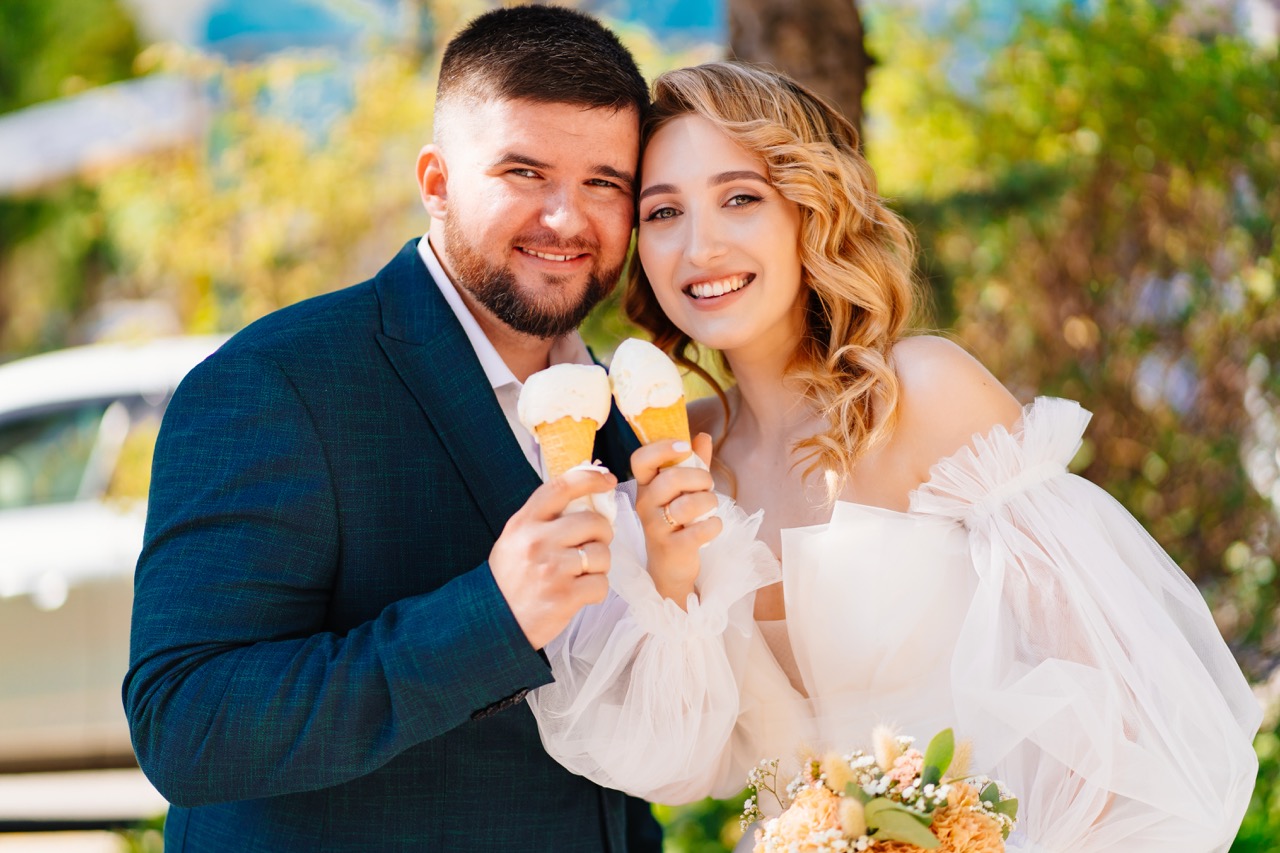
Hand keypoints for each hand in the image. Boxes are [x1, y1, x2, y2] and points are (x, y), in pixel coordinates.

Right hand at [489, 467, 616, 649]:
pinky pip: (601, 584)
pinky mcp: (564, 596)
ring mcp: (552, 569)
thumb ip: (546, 518)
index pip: (562, 488)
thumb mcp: (517, 538)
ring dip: (599, 566)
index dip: (590, 478)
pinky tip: (579, 594)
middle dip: (602, 534)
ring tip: (581, 574)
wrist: (492, 621)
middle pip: (594, 521)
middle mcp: (537, 541)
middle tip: (592, 546)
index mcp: (525, 522)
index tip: (607, 479)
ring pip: (602, 554)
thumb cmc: (511, 577)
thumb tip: (589, 496)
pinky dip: (596, 591)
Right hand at [631, 433, 722, 607]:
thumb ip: (694, 462)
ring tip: (710, 507)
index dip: (662, 448)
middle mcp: (645, 504)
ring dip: (709, 501)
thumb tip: (703, 436)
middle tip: (708, 486)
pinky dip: (714, 525)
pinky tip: (712, 526)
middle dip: (699, 478)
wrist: (670, 567)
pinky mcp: (671, 547)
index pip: (640, 459)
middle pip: (670, 479)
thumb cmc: (677, 521)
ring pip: (687, 505)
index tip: (685, 447)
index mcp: (646, 485)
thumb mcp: (683, 490)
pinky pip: (699, 530)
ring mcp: (655, 527)